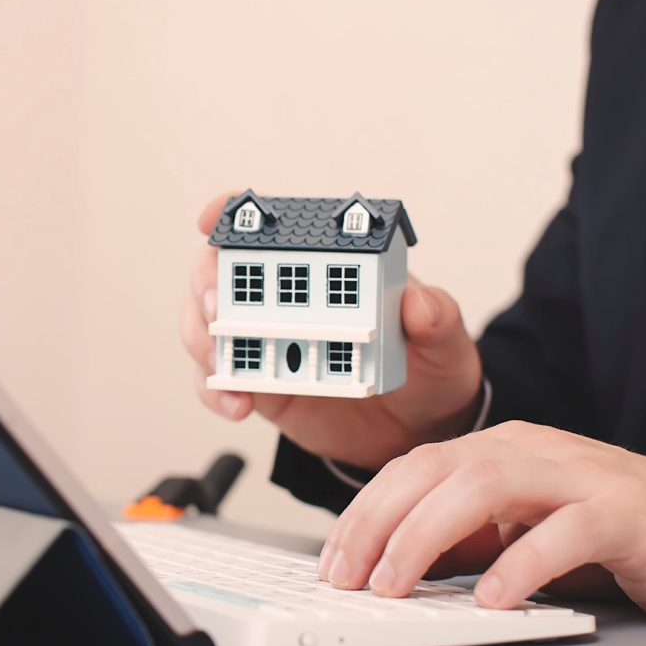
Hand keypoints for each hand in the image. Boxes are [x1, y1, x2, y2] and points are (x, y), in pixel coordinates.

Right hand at [178, 194, 486, 469]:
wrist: (418, 431)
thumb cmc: (429, 372)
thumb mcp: (445, 344)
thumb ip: (437, 319)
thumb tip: (418, 303)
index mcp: (327, 270)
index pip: (271, 229)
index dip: (231, 213)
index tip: (211, 217)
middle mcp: (285, 301)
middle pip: (216, 274)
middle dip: (205, 285)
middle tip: (215, 306)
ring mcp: (265, 341)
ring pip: (203, 326)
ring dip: (201, 340)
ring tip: (221, 365)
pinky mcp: (258, 385)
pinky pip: (217, 384)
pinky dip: (216, 393)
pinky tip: (235, 405)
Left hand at [318, 421, 645, 620]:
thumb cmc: (613, 533)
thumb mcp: (521, 531)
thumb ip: (466, 539)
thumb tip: (391, 569)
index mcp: (500, 451)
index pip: (411, 469)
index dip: (363, 513)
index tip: (330, 563)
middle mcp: (532, 452)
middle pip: (434, 471)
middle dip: (378, 525)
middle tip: (347, 578)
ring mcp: (577, 477)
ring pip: (484, 486)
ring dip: (428, 537)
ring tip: (397, 585)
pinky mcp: (622, 513)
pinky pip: (563, 531)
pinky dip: (521, 564)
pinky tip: (493, 598)